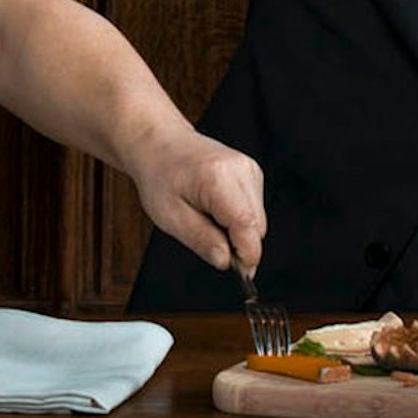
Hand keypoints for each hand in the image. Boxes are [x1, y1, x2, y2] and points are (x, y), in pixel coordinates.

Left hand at [124, 126, 265, 273]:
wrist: (159, 143)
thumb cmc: (160, 177)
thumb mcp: (170, 217)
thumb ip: (202, 240)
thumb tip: (227, 262)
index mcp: (218, 179)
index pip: (248, 227)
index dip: (246, 256)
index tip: (238, 274)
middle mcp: (240, 170)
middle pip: (257, 226)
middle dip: (239, 244)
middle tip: (208, 242)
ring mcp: (249, 168)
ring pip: (258, 220)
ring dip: (238, 230)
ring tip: (206, 218)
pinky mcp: (251, 171)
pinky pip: (254, 208)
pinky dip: (238, 217)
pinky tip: (215, 208)